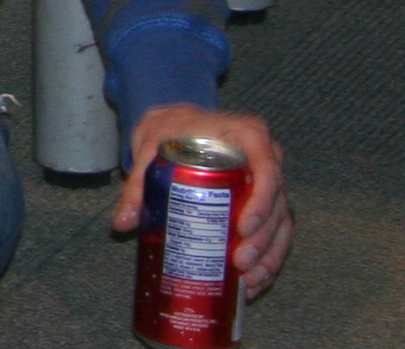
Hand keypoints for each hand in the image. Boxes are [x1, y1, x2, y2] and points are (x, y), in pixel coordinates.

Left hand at [114, 106, 290, 290]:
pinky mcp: (267, 200)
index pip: (267, 169)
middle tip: (240, 262)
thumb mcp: (151, 146)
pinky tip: (256, 280)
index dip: (261, 202)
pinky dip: (270, 256)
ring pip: (281, 220)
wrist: (177, 124)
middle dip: (263, 238)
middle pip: (276, 202)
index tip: (243, 228)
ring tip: (249, 279)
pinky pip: (277, 230)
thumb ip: (138, 184)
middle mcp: (268, 156)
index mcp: (247, 135)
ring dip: (270, 254)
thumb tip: (123, 223)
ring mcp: (270, 181)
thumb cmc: (169, 130)